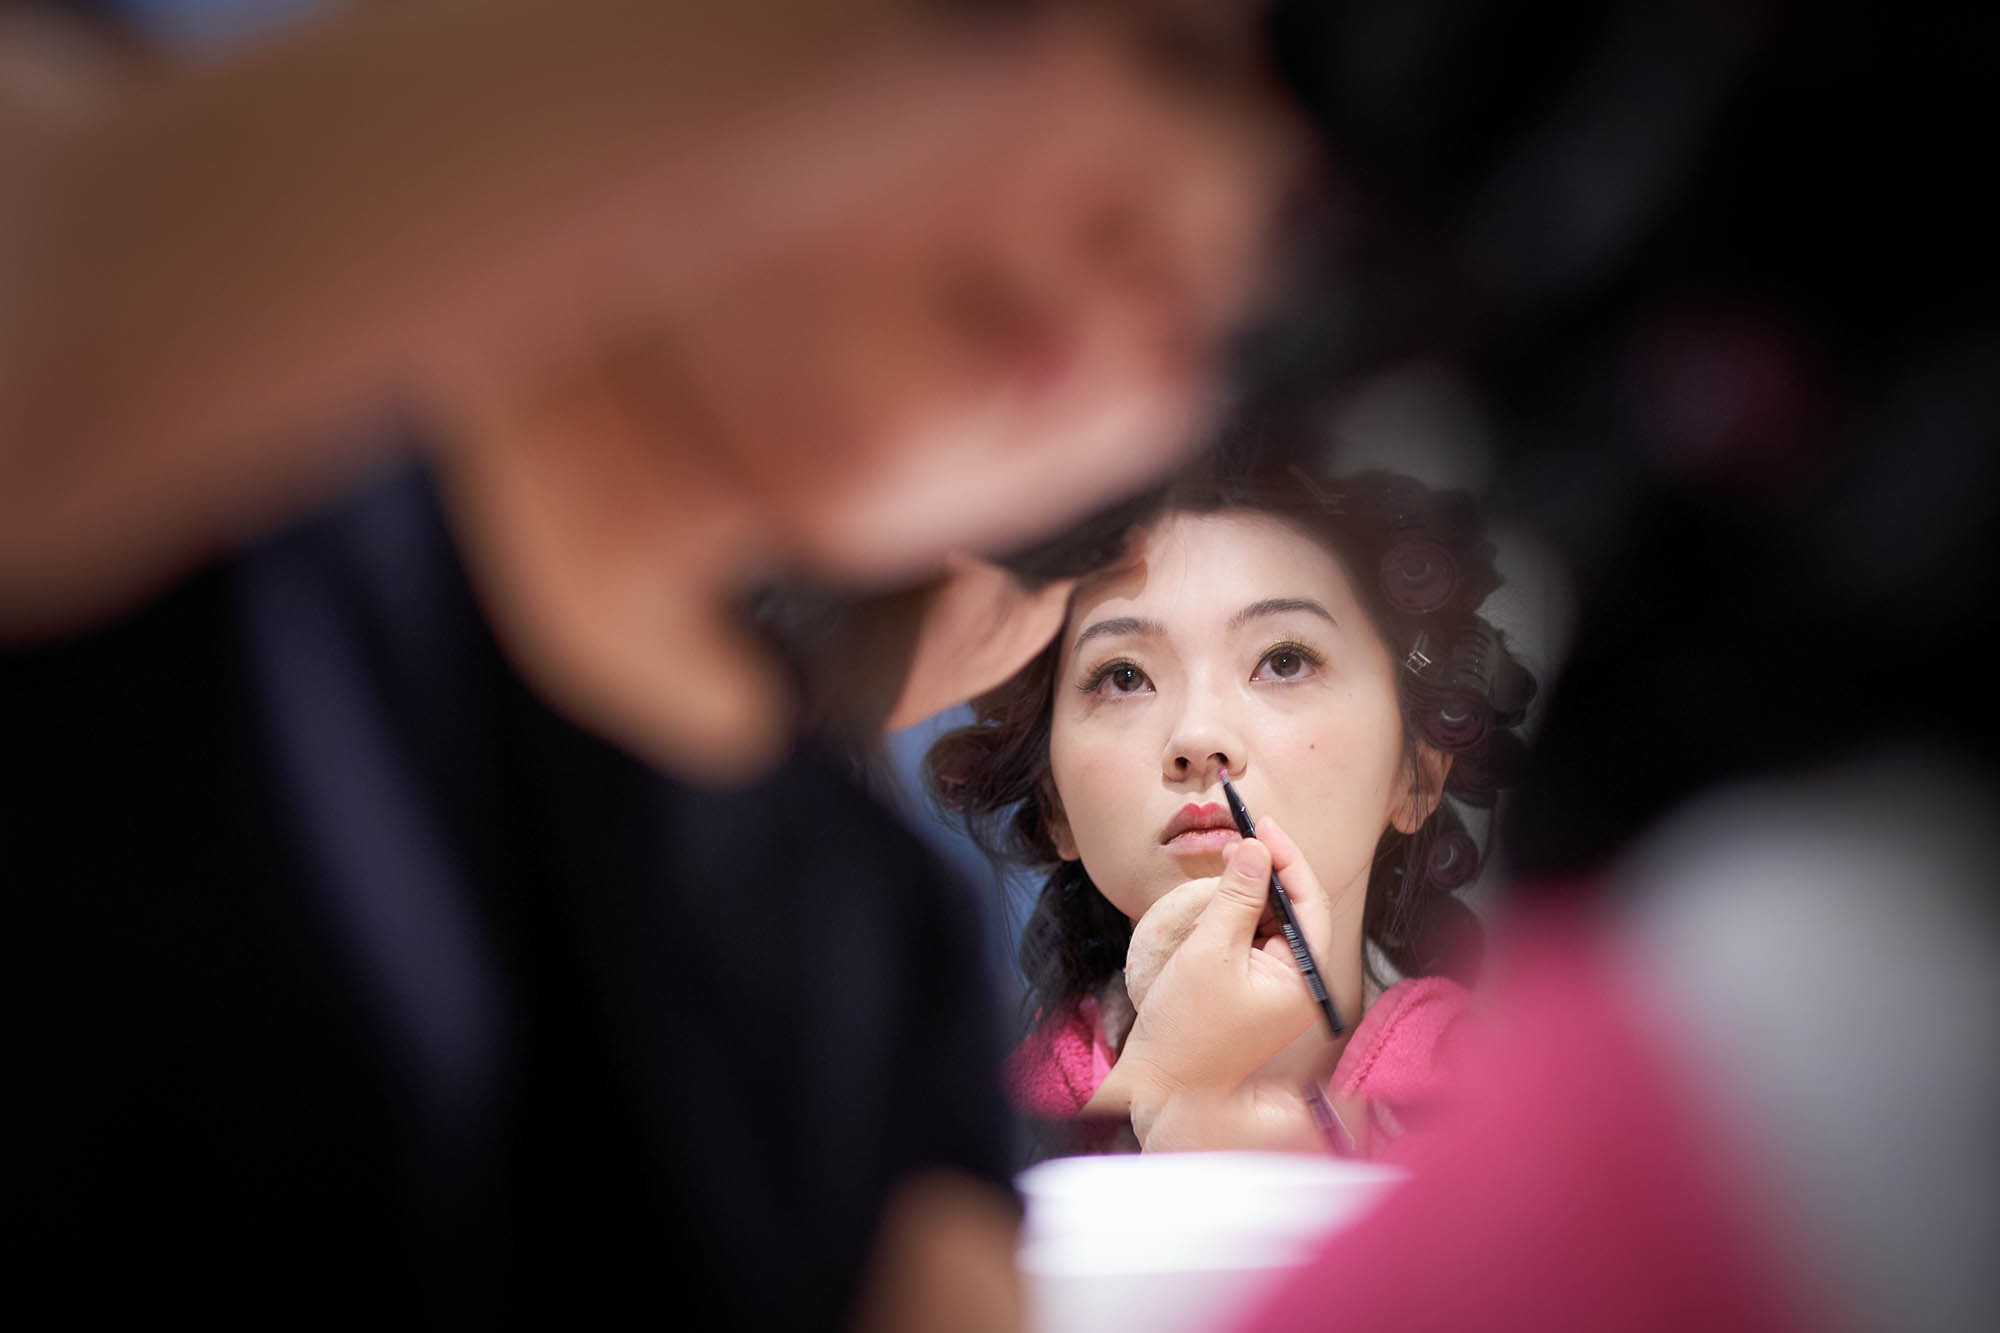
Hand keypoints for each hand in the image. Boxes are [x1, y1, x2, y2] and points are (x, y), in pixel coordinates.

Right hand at [1124, 816, 1343, 1080]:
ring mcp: (1277, 989)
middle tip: (1239, 837)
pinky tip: (1210, 908)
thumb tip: (1254, 848)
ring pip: (1272, 921)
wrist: (1162, 1086)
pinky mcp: (1253, 991)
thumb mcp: (1209, 950)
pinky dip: (1234, 918)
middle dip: (1268, 871)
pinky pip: (1252, 940)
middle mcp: (1300, 984)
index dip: (1286, 857)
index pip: (1309, 901)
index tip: (1260, 825)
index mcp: (1304, 979)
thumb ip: (1236, 896)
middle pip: (1295, 909)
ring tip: (1220, 870)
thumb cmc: (1186, 1029)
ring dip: (1248, 893)